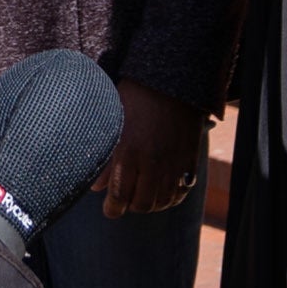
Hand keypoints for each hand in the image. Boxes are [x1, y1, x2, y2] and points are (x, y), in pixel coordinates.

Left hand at [94, 78, 204, 217]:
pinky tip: (162, 190)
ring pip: (162, 201)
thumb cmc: (136, 96)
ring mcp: (173, 162)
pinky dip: (171, 197)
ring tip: (143, 194)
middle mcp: (152, 161)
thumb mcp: (113, 121)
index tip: (110, 207)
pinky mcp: (190, 159)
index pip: (119, 197)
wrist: (173, 79)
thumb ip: (105, 156)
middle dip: (131, 205)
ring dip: (151, 203)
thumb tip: (96, 187)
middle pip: (142, 204)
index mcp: (128, 151)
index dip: (112, 209)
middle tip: (126, 197)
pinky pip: (181, 191)